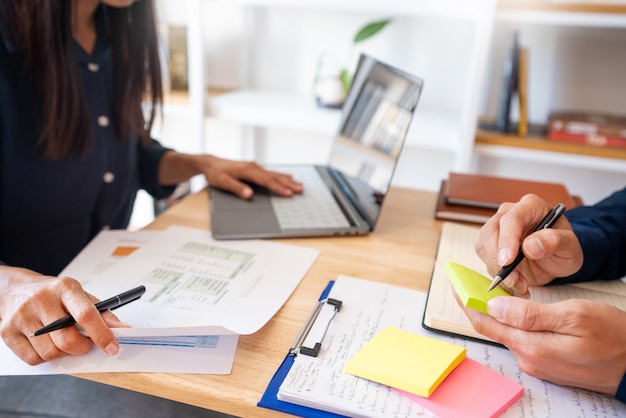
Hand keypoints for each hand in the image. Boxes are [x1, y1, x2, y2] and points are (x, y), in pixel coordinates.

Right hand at [0, 266, 127, 364]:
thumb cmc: (54, 294)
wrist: (17, 289)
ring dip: (63, 354)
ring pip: (50, 353)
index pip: (86, 314)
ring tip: (62, 340)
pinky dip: (45, 358)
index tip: (112, 347)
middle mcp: (42, 300)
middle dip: (81, 348)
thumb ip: (103, 313)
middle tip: (85, 344)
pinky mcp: (7, 332)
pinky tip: (47, 343)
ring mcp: (22, 316)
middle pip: (67, 340)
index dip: (102, 334)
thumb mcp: (81, 296)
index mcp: (65, 288)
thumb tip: (122, 329)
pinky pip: (33, 359)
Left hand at [199, 156, 302, 198]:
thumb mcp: (223, 182)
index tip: (288, 194)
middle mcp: (254, 167)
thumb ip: (236, 188)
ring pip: (274, 174)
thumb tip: (248, 194)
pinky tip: (288, 176)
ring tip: (299, 184)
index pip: (267, 181)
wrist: (210, 164)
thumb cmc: (215, 173)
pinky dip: (281, 175)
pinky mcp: (254, 168)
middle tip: (300, 189)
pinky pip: (271, 172)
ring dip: (287, 179)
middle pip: (274, 177)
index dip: (278, 188)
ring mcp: (255, 167)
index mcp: (248, 170)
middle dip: (288, 183)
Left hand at [460, 295, 625, 395]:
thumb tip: (494, 307)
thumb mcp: (573, 316)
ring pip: (508, 333)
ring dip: (497, 313)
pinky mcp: (546, 363)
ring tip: (490, 291)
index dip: (467, 303)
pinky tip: (515, 310)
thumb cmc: (613, 338)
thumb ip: (530, 314)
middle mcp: (528, 359)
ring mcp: (537, 363)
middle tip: (468, 283)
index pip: (485, 324)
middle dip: (479, 305)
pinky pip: (522, 340)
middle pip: (493, 328)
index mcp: (531, 346)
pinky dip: (513, 323)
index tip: (454, 285)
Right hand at [476, 194, 583, 295]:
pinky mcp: (490, 245)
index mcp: (531, 206)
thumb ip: (554, 242)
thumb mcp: (570, 246)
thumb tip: (531, 246)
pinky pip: (485, 260)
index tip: (508, 261)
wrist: (555, 259)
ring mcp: (497, 228)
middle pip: (490, 232)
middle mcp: (510, 213)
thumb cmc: (562, 247)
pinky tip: (514, 283)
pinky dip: (497, 275)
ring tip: (520, 284)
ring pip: (484, 247)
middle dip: (498, 259)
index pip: (511, 219)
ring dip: (497, 270)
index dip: (507, 240)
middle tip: (513, 280)